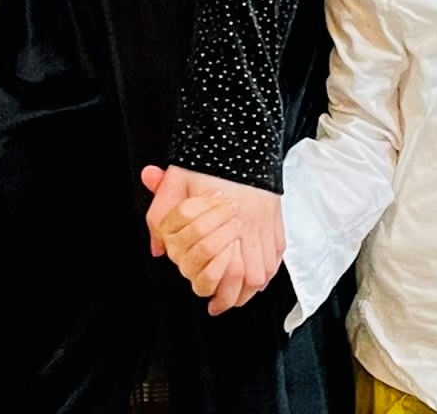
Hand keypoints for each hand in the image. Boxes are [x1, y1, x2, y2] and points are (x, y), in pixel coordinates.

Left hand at [141, 163, 283, 313]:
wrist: (236, 132)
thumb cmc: (204, 158)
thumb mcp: (175, 182)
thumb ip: (160, 216)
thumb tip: (158, 250)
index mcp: (222, 215)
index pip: (227, 267)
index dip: (218, 291)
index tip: (210, 302)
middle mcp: (248, 220)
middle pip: (251, 275)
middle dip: (237, 296)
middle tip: (223, 304)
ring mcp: (266, 219)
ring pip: (267, 267)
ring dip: (254, 286)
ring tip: (239, 294)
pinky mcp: (276, 215)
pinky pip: (278, 253)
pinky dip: (268, 268)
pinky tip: (257, 274)